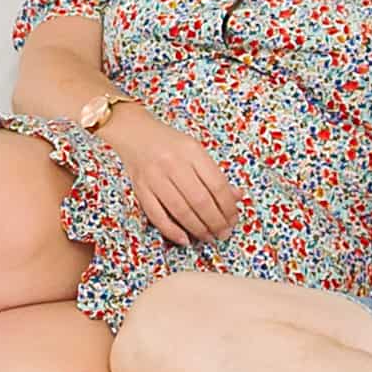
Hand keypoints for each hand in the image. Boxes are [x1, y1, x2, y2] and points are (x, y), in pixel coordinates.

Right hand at [98, 105, 239, 245]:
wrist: (135, 133)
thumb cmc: (170, 143)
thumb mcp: (196, 151)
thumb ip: (215, 174)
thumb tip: (237, 197)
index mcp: (192, 151)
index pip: (217, 185)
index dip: (228, 208)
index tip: (233, 220)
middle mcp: (173, 163)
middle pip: (200, 201)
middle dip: (216, 223)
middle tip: (223, 234)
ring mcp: (154, 177)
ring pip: (181, 211)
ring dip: (198, 229)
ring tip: (209, 237)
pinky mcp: (140, 189)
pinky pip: (157, 216)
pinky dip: (172, 231)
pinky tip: (185, 239)